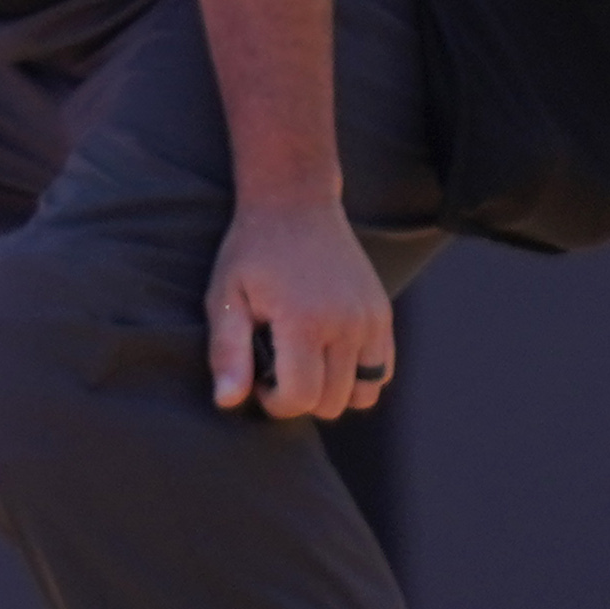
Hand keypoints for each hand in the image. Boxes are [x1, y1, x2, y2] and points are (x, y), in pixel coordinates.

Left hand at [205, 193, 393, 419]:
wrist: (295, 205)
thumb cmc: (252, 252)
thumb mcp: (226, 297)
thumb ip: (227, 353)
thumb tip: (228, 403)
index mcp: (305, 322)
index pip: (301, 398)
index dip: (274, 403)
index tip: (257, 381)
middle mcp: (347, 324)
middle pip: (332, 403)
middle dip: (299, 398)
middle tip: (274, 367)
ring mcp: (371, 320)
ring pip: (363, 393)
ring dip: (331, 391)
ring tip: (302, 362)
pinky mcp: (383, 314)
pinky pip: (382, 371)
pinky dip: (357, 376)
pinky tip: (325, 353)